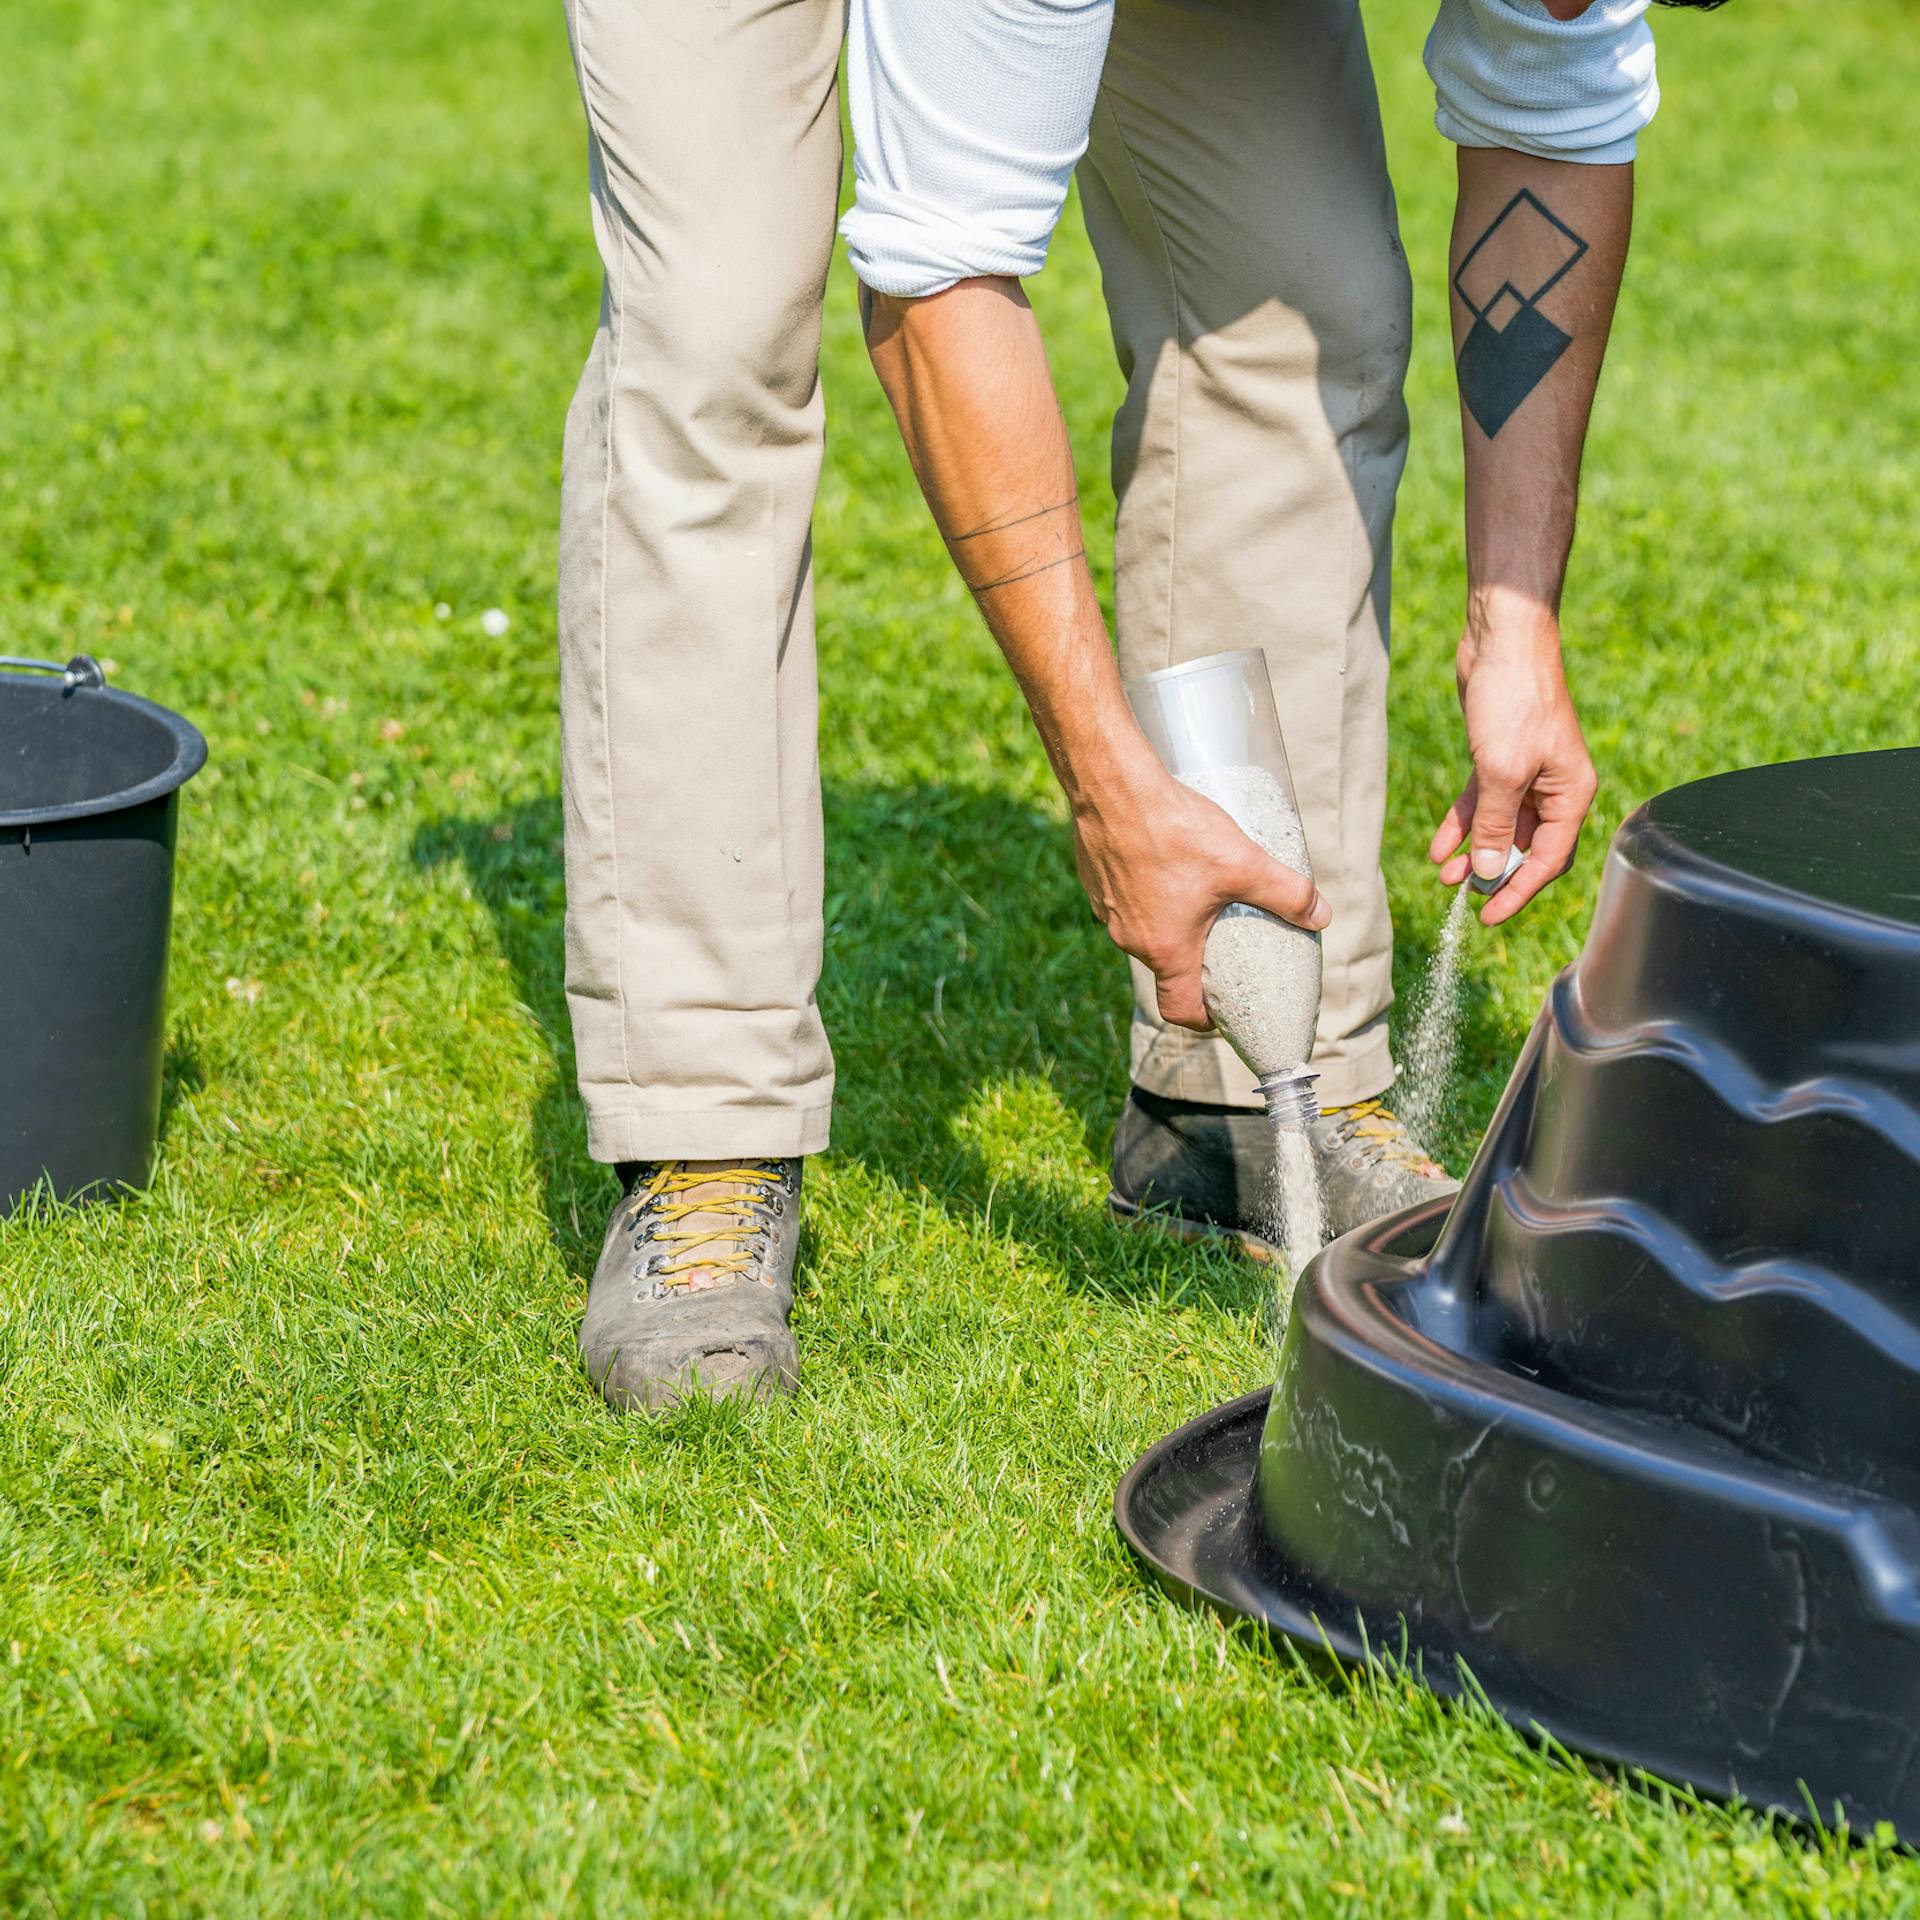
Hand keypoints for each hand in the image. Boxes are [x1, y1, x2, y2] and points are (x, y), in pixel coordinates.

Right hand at [1072, 765, 1330, 1030]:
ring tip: (1198, 896)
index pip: (1180, 1011)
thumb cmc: (1173, 829)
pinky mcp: (1097, 884)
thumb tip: (1322, 916)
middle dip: (1195, 963)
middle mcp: (1130, 939)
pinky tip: (1165, 864)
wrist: (1110, 787)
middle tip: (1224, 942)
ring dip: (1170, 926)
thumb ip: (1286, 893)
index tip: (1224, 1009)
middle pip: (1165, 970)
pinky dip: (1147, 896)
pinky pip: (1125, 904)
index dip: (1205, 1019)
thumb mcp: (1242, 863)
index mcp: (1165, 948)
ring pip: (1144, 934)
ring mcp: (1107, 911)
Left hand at [1429, 602, 1596, 927]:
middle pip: (1526, 847)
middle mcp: (1553, 788)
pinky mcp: (1498, 758)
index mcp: (1571, 795)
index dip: (1518, 892)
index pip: (1549, 860)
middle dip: (1494, 873)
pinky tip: (1439, 847)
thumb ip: (1496, 826)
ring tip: (1444, 875)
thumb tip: (1490, 874)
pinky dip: (1462, 824)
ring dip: (1474, 853)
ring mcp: (1526, 774)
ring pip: (1500, 828)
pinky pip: (1482, 804)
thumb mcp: (1502, 773)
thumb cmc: (1515, 701)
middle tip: (1461, 897)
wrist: (1502, 641)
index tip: (1488, 917)